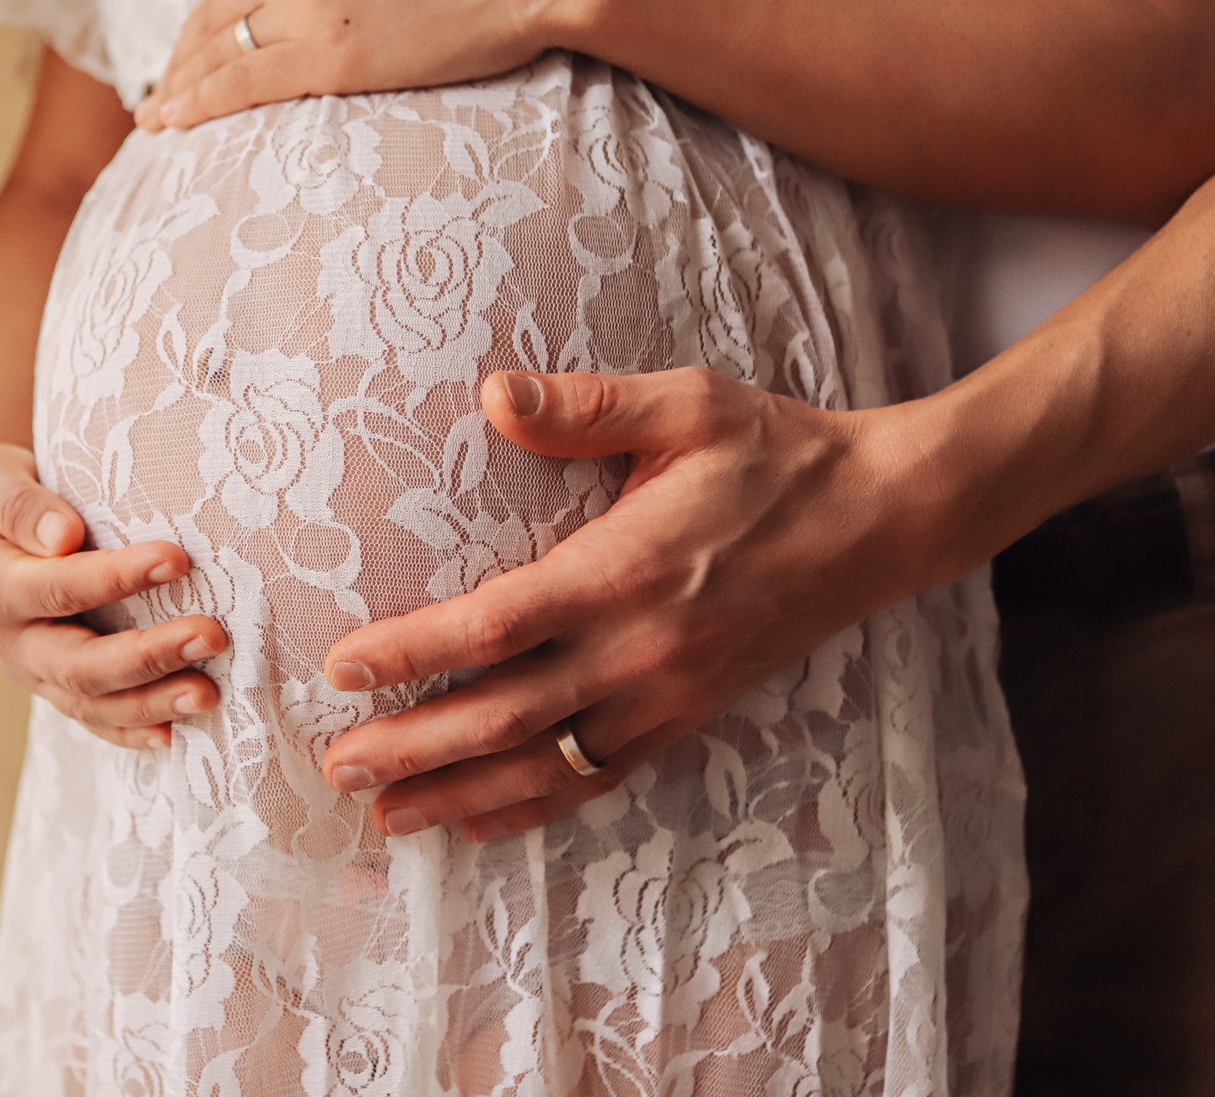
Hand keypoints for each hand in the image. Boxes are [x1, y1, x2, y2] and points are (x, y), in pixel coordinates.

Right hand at [0, 442, 224, 748]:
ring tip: (209, 693)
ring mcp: (34, 670)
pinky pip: (95, 719)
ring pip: (92, 703)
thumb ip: (18, 504)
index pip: (58, 589)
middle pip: (79, 664)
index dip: (116, 579)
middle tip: (212, 634)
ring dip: (153, 702)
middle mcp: (11, 641)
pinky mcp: (55, 683)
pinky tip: (174, 735)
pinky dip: (132, 732)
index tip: (177, 559)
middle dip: (148, 655)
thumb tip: (63, 536)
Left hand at [136, 0, 585, 130]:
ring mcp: (310, 3)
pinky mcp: (330, 54)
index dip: (202, 21)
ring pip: (219, 50)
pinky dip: (196, 103)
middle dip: (180, 57)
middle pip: (214, 15)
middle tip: (160, 95)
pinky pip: (241, 82)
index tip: (185, 50)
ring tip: (159, 118)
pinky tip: (171, 122)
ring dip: (180, 87)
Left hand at [317, 367, 964, 840]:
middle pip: (503, 716)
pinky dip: (532, 808)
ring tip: (385, 816)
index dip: (412, 653)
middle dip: (413, 748)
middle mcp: (639, 650)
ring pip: (544, 765)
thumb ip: (587, 404)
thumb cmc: (774, 455)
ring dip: (459, 795)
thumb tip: (493, 392)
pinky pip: (597, 777)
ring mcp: (663, 696)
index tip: (343, 669)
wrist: (879, 520)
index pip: (495, 626)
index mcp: (625, 570)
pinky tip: (478, 822)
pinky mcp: (685, 718)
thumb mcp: (687, 406)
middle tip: (335, 767)